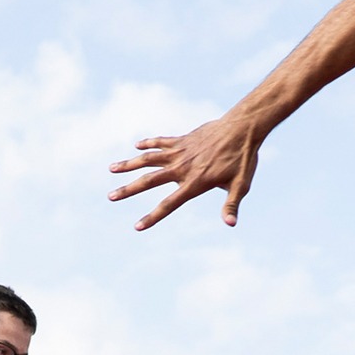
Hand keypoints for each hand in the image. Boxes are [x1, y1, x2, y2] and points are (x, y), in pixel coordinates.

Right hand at [108, 113, 264, 229]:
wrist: (241, 127)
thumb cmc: (243, 158)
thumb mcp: (240, 184)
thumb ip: (232, 204)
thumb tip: (230, 224)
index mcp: (194, 182)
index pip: (169, 204)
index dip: (152, 217)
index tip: (137, 226)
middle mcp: (182, 167)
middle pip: (149, 180)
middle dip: (128, 189)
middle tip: (110, 196)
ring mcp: (180, 151)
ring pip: (148, 158)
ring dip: (129, 164)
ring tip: (111, 168)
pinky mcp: (182, 139)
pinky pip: (160, 141)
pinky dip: (148, 143)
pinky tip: (136, 146)